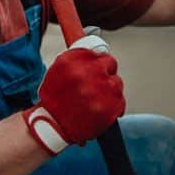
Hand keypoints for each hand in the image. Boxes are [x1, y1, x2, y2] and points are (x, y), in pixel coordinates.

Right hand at [23, 34, 125, 154]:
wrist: (53, 126)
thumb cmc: (55, 100)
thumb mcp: (57, 70)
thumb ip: (77, 57)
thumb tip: (94, 48)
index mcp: (73, 62)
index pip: (98, 52)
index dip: (99, 60)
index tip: (99, 64)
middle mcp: (87, 73)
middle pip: (110, 64)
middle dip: (105, 73)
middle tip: (96, 83)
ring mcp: (101, 90)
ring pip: (117, 83)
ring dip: (109, 89)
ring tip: (94, 99)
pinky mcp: (110, 107)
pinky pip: (120, 101)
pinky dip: (113, 106)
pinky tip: (99, 109)